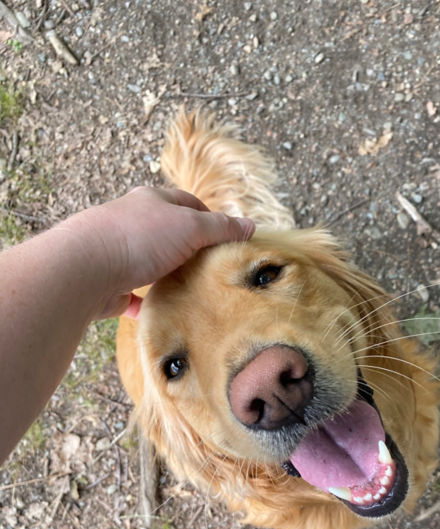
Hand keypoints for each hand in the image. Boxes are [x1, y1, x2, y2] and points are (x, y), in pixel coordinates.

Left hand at [56, 186, 254, 318]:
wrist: (86, 268)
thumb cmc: (140, 238)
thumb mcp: (190, 227)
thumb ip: (221, 228)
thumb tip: (250, 226)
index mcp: (152, 201)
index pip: (188, 203)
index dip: (210, 219)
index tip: (227, 240)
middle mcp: (133, 222)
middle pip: (170, 234)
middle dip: (191, 251)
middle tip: (214, 271)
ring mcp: (119, 252)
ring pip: (152, 264)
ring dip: (169, 277)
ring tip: (192, 293)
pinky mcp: (110, 283)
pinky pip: (134, 294)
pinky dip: (148, 303)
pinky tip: (162, 313)